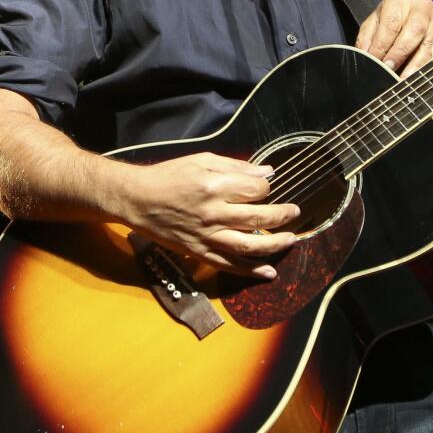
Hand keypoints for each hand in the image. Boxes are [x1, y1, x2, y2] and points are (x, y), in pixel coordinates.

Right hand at [114, 152, 300, 278]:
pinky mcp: (198, 252)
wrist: (137, 199)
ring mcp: (206, 235)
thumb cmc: (169, 176)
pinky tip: (268, 272)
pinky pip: (228, 265)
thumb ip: (236, 167)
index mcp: (214, 186)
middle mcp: (212, 213)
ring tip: (290, 240)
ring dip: (274, 244)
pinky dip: (250, 270)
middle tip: (295, 212)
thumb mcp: (201, 160)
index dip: (266, 187)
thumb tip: (267, 172)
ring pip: (248, 245)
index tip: (266, 186)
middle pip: (258, 217)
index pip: (255, 189)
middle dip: (282, 215)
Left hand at [355, 0, 432, 77]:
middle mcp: (423, 6)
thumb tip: (366, 56)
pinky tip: (421, 77)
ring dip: (417, 63)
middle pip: (415, 30)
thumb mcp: (375, 22)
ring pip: (431, 42)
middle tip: (390, 70)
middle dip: (401, 53)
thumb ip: (367, 38)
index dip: (383, 45)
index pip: (391, 24)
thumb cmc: (391, 17)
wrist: (412, 10)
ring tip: (405, 79)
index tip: (377, 62)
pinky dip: (430, 66)